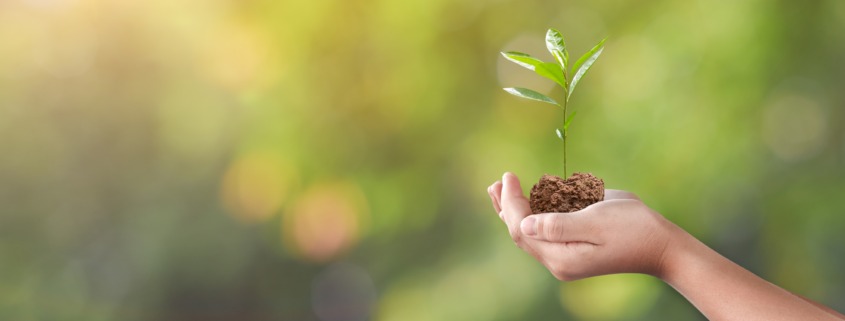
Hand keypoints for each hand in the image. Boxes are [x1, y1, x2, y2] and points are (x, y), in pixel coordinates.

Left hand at [487, 172, 683, 280]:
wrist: (662, 245)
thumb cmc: (633, 229)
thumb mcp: (595, 222)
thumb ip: (558, 225)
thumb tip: (523, 224)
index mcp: (561, 257)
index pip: (521, 229)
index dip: (510, 202)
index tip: (508, 176)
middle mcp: (559, 260)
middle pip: (520, 233)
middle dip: (506, 206)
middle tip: (495, 183)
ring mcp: (566, 256)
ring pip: (530, 232)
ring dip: (516, 209)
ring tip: (500, 189)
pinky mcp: (574, 247)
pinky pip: (545, 231)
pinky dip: (534, 213)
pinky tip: (529, 199)